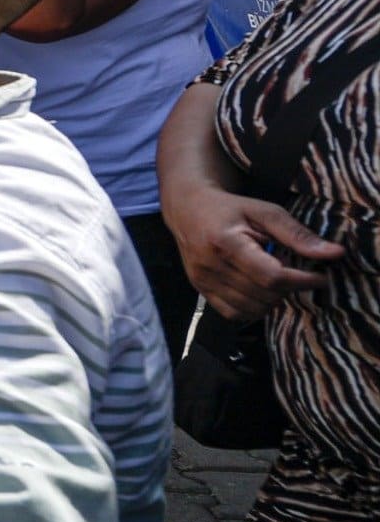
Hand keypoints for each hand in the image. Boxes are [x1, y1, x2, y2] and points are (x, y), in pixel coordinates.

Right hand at [167, 186, 343, 320]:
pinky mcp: (200, 290)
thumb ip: (297, 234)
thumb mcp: (265, 211)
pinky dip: (254, 308)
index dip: (302, 281)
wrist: (187, 210)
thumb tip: (334, 253)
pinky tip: (260, 291)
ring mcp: (203, 280)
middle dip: (289, 287)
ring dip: (273, 299)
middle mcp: (210, 266)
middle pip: (264, 294)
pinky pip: (234, 313)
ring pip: (251, 308)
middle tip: (296, 272)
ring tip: (276, 279)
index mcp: (226, 243)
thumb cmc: (229, 208)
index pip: (272, 276)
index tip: (320, 277)